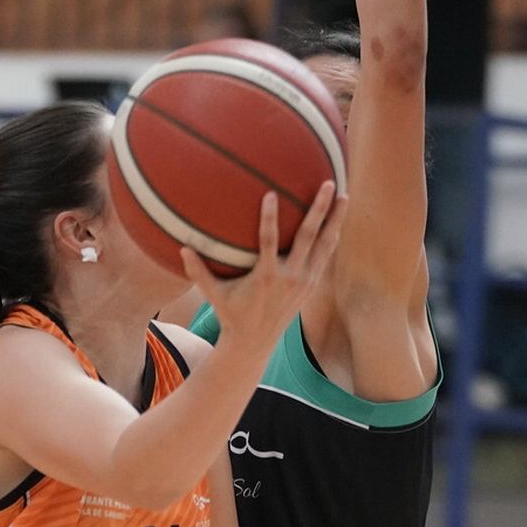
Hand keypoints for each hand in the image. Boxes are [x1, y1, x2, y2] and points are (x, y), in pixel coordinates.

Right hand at [178, 182, 344, 353]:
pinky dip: (331, 237)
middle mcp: (290, 277)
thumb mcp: (212, 295)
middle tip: (329, 184)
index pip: (268, 241)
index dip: (269, 218)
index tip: (272, 194)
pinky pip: (325, 256)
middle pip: (308, 237)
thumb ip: (197, 272)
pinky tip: (337, 219)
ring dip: (335, 220)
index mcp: (265, 276)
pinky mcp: (312, 286)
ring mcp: (304, 282)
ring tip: (344, 196)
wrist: (255, 342)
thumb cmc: (231, 314)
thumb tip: (181, 247)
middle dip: (319, 210)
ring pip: (324, 245)